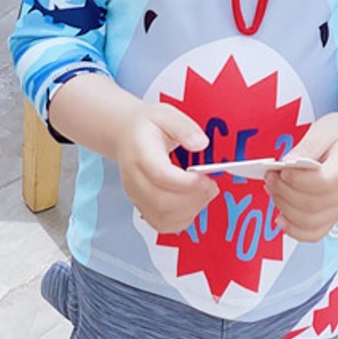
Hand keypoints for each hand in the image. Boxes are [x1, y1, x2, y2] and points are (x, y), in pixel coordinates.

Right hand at [115, 103, 218, 234]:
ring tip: (205, 194)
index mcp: (140, 153)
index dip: (186, 183)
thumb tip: (201, 143)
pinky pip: (161, 223)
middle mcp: (134, 178)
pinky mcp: (142, 205)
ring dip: (190, 210)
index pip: (161, 175)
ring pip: (162, 217)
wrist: (125, 134)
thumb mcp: (166, 114)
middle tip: (211, 187)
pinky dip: (181, 220)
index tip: (206, 178)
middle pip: (161, 201)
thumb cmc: (147, 125)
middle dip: (193, 198)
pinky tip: (193, 204)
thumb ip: (184, 128)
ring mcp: (136, 195)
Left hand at [265, 112, 337, 242]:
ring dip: (285, 208)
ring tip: (272, 189)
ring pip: (310, 222)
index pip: (325, 182)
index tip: (282, 170)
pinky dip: (294, 230)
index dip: (299, 180)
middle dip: (285, 192)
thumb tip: (286, 162)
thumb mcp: (326, 128)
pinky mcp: (333, 215)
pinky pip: (314, 233)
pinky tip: (280, 217)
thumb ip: (308, 145)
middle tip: (270, 176)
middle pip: (314, 205)